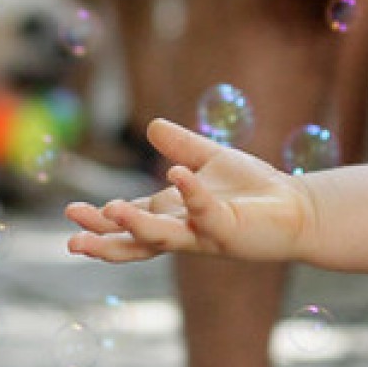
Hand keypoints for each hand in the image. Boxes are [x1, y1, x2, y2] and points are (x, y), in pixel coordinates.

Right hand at [65, 118, 310, 262]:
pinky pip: (205, 211)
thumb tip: (151, 125)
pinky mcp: (229, 230)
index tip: (70, 212)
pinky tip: (176, 175)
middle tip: (73, 240)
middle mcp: (183, 229)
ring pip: (162, 237)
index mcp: (172, 213)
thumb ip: (181, 145)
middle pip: (135, 241)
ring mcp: (204, 234)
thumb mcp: (210, 160)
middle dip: (104, 240)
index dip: (100, 219)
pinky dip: (192, 193)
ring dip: (134, 226)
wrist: (297, 206)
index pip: (128, 219)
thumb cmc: (254, 188)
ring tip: (110, 211)